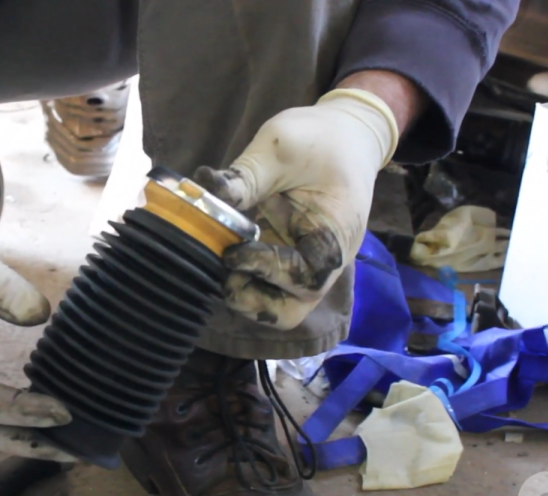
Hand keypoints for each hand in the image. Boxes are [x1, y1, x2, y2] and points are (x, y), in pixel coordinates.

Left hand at [193, 84, 402, 329]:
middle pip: (290, 311)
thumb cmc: (321, 139)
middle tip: (224, 269)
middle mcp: (322, 261)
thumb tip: (202, 189)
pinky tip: (223, 248)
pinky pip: (263, 284)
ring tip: (220, 259)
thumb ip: (245, 176)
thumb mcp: (281, 146)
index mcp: (334, 236)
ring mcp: (302, 263)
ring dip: (243, 292)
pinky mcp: (283, 257)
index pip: (305, 277)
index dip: (266, 270)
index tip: (233, 249)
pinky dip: (241, 276)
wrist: (345, 133)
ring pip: (275, 306)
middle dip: (251, 299)